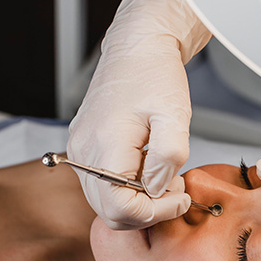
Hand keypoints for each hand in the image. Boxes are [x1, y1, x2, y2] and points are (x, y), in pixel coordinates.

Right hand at [67, 0, 210, 228]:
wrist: (137, 48)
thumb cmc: (156, 75)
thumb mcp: (175, 115)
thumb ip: (169, 157)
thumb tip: (157, 190)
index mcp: (105, 145)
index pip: (119, 207)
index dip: (154, 213)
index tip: (180, 198)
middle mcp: (84, 153)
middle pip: (110, 211)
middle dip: (148, 210)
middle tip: (175, 189)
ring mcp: (80, 151)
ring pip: (105, 202)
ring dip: (138, 201)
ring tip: (165, 176)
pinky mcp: (84, 148)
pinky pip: (103, 185)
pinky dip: (127, 189)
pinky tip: (148, 168)